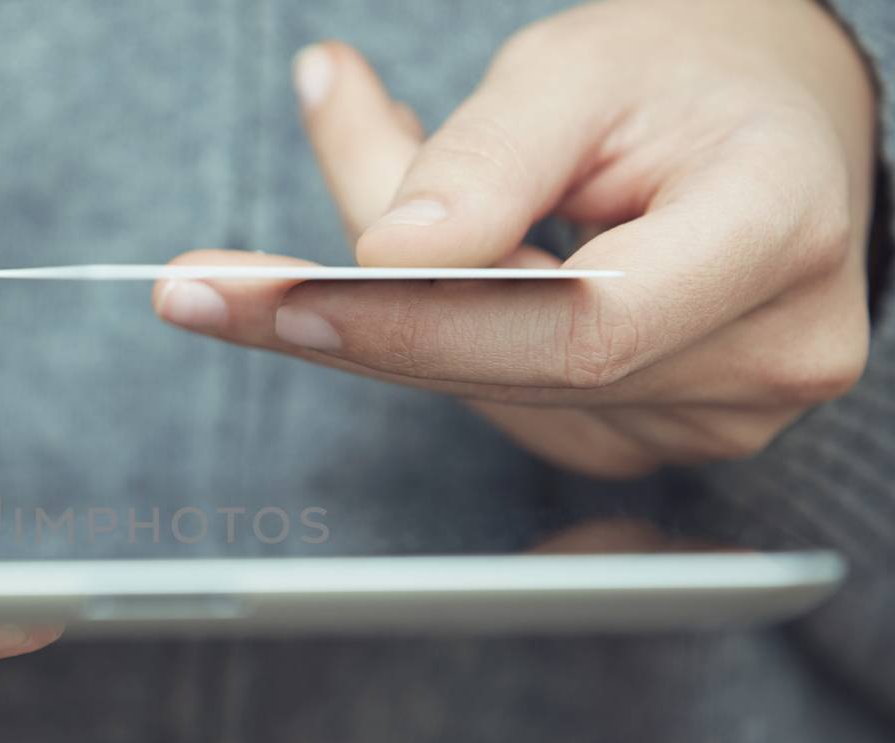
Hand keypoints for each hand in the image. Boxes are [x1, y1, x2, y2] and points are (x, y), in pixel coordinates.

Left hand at [154, 0, 878, 476]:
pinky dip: (439, 341)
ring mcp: (715, 415)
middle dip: (352, 323)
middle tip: (204, 287)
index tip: (272, 303)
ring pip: (490, 391)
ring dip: (396, 319)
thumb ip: (483, 157)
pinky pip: (503, 402)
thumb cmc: (682, 80)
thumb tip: (382, 256)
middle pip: (515, 369)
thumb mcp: (578, 68)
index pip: (576, 325)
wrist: (770, 129)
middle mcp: (766, 351)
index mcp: (777, 232)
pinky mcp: (653, 435)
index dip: (413, 323)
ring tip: (379, 213)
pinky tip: (435, 276)